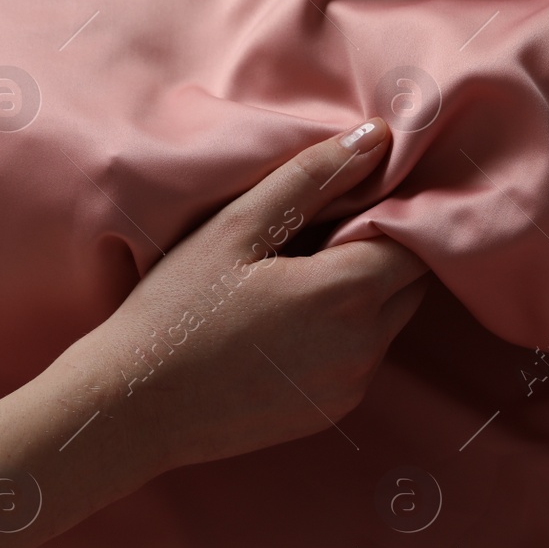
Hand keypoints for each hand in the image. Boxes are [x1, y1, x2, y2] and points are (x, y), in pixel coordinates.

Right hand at [49, 118, 428, 473]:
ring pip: (388, 322)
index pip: (414, 243)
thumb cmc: (176, 309)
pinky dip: (343, 336)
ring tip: (293, 281)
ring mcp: (351, 385)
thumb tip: (378, 136)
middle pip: (410, 284)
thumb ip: (313, 177)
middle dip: (380, 255)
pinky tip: (285, 326)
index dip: (390, 217)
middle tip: (316, 239)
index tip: (347, 206)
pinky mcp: (333, 410)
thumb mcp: (237, 226)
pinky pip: (360, 359)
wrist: (134, 407)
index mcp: (347, 294)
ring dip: (363, 296)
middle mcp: (364, 347)